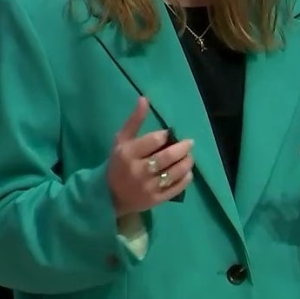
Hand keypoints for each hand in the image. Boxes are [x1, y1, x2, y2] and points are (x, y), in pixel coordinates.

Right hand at [107, 97, 194, 217]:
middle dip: (183, 148)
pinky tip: (187, 172)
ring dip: (187, 162)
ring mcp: (148, 187)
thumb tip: (144, 98)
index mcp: (128, 153)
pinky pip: (176, 189)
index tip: (169, 134)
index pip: (154, 140)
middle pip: (167, 157)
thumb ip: (134, 120)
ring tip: (189, 157)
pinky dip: (185, 179)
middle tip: (189, 143)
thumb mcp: (121, 140)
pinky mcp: (156, 200)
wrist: (110, 195)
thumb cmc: (118, 163)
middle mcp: (138, 170)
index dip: (166, 135)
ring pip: (174, 172)